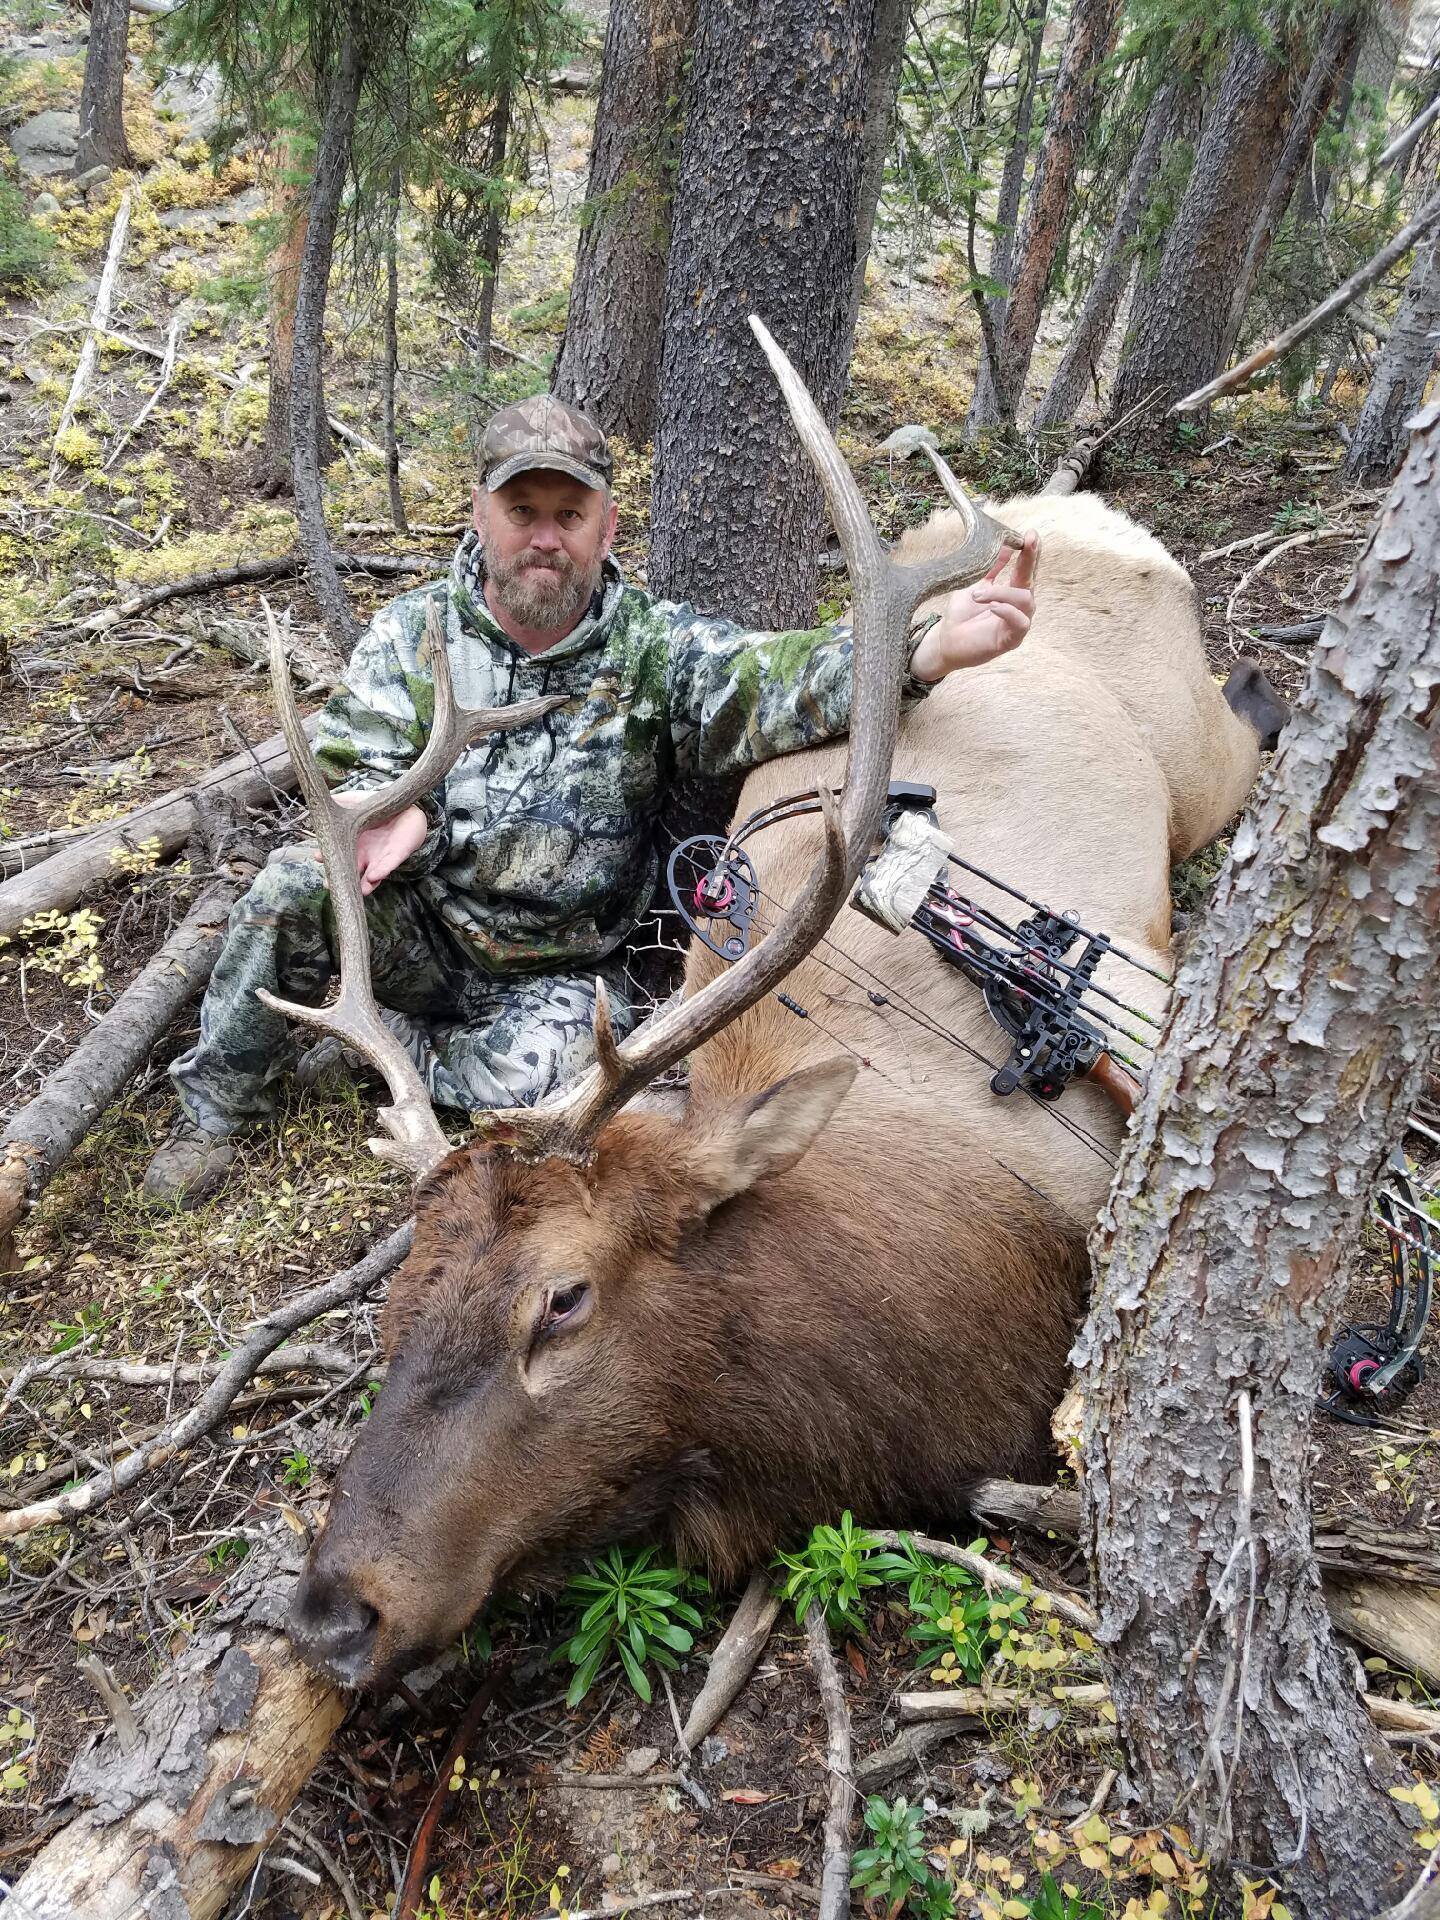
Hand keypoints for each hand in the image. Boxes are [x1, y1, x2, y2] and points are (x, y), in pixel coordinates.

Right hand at [334, 794, 428, 895]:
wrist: (408, 811)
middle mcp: (364, 856)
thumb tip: (325, 798)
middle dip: (339, 879)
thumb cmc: (381, 811)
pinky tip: (373, 877)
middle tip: (327, 883)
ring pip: (368, 878)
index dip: (326, 857)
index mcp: (353, 844)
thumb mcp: (359, 803)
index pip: (337, 854)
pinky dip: (381, 872)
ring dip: (361, 885)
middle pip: (349, 872)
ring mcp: (379, 859)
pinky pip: (387, 867)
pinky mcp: (395, 858)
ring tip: (353, 889)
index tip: (317, 856)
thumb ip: (342, 801)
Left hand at [908, 531, 1038, 683]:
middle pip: (1031, 581)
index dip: (1031, 553)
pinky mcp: (1011, 640)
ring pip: (1025, 600)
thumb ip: (990, 568)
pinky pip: (1020, 623)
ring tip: (978, 594)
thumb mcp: (973, 584)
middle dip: (1029, 560)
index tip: (1031, 534)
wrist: (946, 640)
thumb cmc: (961, 614)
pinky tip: (992, 606)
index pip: (1026, 570)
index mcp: (1010, 592)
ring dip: (1002, 592)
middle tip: (1027, 542)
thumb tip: (1004, 544)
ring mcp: (1016, 623)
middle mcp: (1018, 607)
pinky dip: (1007, 611)